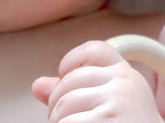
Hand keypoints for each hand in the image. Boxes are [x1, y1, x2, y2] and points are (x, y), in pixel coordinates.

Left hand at [32, 40, 163, 122]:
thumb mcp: (110, 107)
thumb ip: (76, 92)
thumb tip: (36, 85)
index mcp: (127, 75)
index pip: (94, 49)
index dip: (72, 60)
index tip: (65, 77)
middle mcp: (124, 83)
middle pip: (70, 80)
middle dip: (57, 103)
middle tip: (63, 120)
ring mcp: (117, 102)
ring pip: (65, 104)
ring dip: (58, 121)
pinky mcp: (107, 121)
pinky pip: (68, 122)